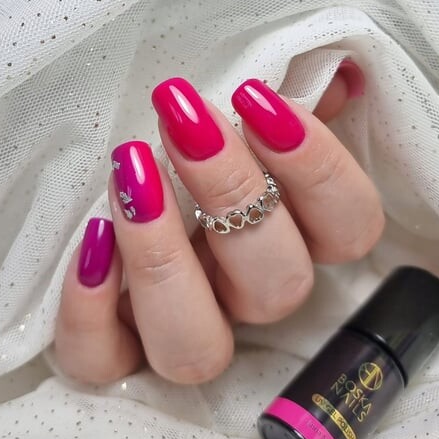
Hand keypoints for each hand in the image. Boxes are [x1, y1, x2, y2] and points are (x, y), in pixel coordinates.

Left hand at [55, 65, 383, 384]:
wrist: (109, 189)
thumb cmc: (185, 156)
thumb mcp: (239, 130)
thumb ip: (283, 113)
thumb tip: (335, 78)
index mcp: (289, 248)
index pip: (348, 232)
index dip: (319, 172)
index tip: (257, 101)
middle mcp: (242, 303)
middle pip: (277, 288)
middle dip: (234, 196)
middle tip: (185, 121)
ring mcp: (180, 335)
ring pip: (196, 347)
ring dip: (164, 259)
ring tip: (132, 172)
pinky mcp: (114, 354)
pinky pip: (105, 360)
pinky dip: (90, 310)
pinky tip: (92, 237)